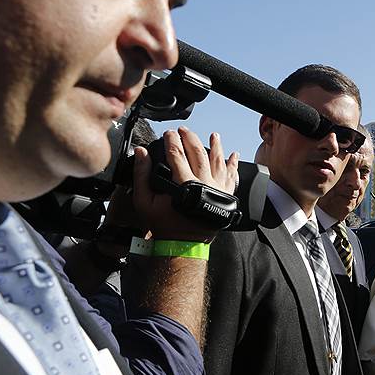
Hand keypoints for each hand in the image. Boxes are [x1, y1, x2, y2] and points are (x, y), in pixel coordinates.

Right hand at [132, 126, 239, 242]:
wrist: (184, 243)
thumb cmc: (164, 225)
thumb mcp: (144, 201)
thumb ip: (141, 175)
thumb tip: (141, 153)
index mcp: (184, 184)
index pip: (177, 154)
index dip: (172, 141)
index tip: (168, 133)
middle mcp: (204, 183)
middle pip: (198, 154)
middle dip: (191, 139)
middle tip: (184, 131)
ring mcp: (217, 189)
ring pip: (218, 162)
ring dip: (216, 147)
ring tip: (213, 136)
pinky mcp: (225, 195)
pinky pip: (231, 176)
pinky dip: (233, 165)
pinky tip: (233, 155)